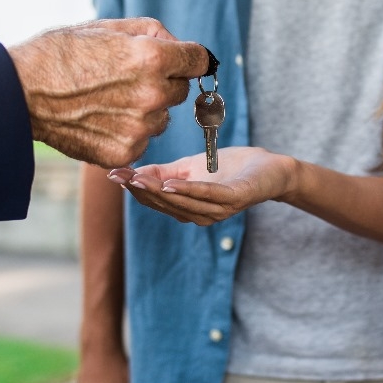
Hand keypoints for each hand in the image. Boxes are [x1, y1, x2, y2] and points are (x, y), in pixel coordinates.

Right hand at [8, 18, 209, 167]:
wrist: (19, 93)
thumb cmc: (60, 53)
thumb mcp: (107, 26)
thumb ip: (152, 32)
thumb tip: (180, 45)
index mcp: (152, 58)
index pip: (199, 60)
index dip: (190, 59)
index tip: (184, 61)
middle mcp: (151, 95)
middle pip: (180, 91)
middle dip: (163, 83)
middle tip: (128, 79)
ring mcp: (139, 128)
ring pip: (161, 118)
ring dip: (146, 110)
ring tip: (107, 100)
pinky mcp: (124, 152)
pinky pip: (142, 140)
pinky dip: (128, 132)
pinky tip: (100, 120)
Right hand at [107, 146, 296, 225]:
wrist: (271, 169)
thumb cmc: (232, 168)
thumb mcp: (191, 166)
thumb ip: (164, 172)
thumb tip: (134, 172)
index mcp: (188, 208)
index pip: (155, 200)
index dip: (133, 188)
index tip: (111, 174)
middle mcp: (200, 215)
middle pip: (164, 204)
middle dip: (140, 190)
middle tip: (119, 176)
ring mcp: (218, 210)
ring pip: (182, 203)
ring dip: (158, 192)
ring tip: (137, 180)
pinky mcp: (235, 199)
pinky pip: (207, 196)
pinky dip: (188, 190)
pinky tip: (171, 183)